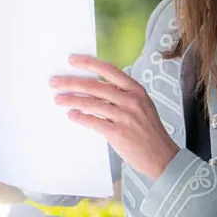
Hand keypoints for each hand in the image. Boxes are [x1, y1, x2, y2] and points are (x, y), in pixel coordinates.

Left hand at [51, 55, 179, 179]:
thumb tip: (95, 87)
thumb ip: (122, 94)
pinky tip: (71, 115)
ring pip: (91, 103)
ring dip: (71, 100)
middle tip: (54, 82)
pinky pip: (93, 122)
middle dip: (71, 83)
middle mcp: (130, 100)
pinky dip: (80, 117)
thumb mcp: (142, 105)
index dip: (88, 63)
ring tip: (58, 99)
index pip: (109, 70)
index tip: (71, 60)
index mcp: (136, 90)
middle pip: (95, 86)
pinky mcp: (118, 133)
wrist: (162, 156)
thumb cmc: (149, 131)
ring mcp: (125, 116)